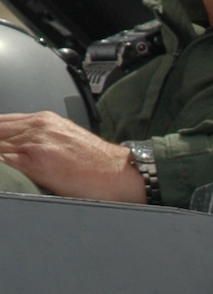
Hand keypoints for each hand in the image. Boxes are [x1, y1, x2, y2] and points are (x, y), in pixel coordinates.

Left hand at [0, 112, 145, 201]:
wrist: (120, 174)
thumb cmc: (98, 164)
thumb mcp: (67, 139)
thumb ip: (43, 138)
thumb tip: (22, 150)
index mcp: (44, 120)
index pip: (2, 122)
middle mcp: (38, 126)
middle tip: (0, 157)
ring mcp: (36, 142)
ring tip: (3, 167)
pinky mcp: (36, 161)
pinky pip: (2, 160)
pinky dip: (1, 166)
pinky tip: (3, 172)